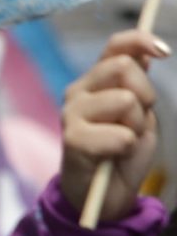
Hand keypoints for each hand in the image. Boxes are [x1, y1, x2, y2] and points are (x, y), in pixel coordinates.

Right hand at [63, 28, 166, 223]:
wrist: (106, 195)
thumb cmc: (123, 152)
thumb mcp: (139, 114)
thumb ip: (137, 84)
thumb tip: (146, 54)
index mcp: (96, 81)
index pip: (115, 46)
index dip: (140, 41)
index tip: (164, 51)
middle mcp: (78, 92)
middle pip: (123, 67)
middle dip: (145, 93)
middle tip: (138, 120)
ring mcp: (71, 114)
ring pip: (126, 100)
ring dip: (136, 126)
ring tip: (123, 142)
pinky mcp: (72, 140)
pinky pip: (120, 135)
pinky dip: (127, 148)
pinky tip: (113, 156)